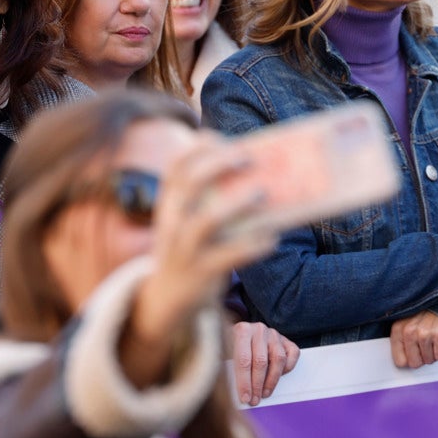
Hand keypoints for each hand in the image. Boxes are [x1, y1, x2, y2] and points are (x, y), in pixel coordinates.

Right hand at [123, 134, 277, 387]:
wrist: (165, 300)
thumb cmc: (189, 251)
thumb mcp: (186, 222)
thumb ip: (210, 201)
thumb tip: (260, 177)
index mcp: (168, 205)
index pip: (175, 167)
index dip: (197, 148)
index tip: (221, 137)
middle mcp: (171, 223)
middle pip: (189, 183)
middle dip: (218, 164)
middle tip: (249, 156)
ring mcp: (183, 249)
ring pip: (205, 221)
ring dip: (235, 204)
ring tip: (262, 192)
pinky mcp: (200, 273)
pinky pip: (227, 257)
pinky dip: (251, 246)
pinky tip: (271, 238)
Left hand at [230, 321, 299, 404]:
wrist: (246, 332)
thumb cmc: (234, 345)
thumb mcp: (225, 351)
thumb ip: (228, 365)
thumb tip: (232, 389)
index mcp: (241, 330)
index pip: (243, 359)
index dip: (244, 382)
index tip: (244, 397)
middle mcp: (259, 330)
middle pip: (261, 361)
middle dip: (257, 385)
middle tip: (254, 400)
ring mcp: (274, 334)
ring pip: (278, 360)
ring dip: (271, 381)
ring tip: (264, 393)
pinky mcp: (287, 340)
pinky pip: (292, 356)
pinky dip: (287, 369)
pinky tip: (277, 378)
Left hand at [391, 310, 437, 368]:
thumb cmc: (422, 318)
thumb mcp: (404, 325)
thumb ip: (399, 342)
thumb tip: (401, 362)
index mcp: (397, 329)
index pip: (399, 360)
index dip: (407, 361)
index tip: (410, 358)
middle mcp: (409, 331)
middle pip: (414, 363)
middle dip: (420, 358)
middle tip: (423, 348)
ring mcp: (424, 334)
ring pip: (428, 360)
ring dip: (431, 354)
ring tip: (431, 342)